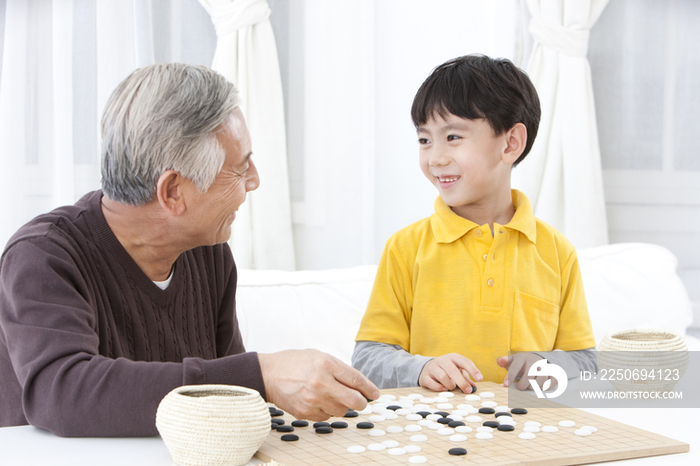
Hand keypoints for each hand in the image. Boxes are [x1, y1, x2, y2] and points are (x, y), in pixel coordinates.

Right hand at [258, 349, 379, 420]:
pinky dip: (327, 410)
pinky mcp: (305, 412)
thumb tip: (361, 386)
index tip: (375, 393)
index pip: (356, 380)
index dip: (369, 388)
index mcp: (326, 365)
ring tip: (333, 396)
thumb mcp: (320, 356)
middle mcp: (320, 383)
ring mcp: (312, 400)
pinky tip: (319, 400)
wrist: (269, 374)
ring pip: (341, 411)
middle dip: (362, 402)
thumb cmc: (295, 363)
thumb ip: (340, 370)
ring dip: (343, 406)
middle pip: (353, 400)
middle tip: (362, 401)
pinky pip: (326, 416)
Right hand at [418, 353, 481, 392]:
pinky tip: (444, 389)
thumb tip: (474, 387)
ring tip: (452, 388)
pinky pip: (432, 383)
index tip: (480, 379)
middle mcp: (442, 360)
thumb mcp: (457, 370)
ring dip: (450, 385)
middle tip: (468, 390)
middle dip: (462, 382)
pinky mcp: (425, 376)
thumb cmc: (447, 370)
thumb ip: (466, 378)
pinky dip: (439, 388)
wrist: (428, 368)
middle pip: (453, 370)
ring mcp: (432, 367)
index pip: (464, 361)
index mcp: (453, 357)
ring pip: (443, 377)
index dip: (473, 370)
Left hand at [497, 353, 553, 390]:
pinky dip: (545, 388)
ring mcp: (545, 366)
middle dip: (522, 385)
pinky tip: (540, 387)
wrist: (537, 359)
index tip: (506, 385)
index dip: (510, 376)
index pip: (515, 367)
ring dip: (533, 387)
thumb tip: (499, 361)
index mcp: (522, 357)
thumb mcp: (512, 361)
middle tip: (520, 386)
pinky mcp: (554, 373)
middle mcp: (535, 361)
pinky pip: (551, 384)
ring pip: (540, 381)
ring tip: (529, 386)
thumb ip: (504, 361)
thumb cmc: (521, 363)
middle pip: (529, 376)